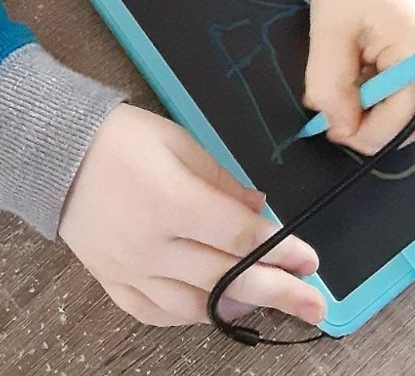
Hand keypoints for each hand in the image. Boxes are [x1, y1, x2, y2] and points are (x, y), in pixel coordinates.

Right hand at [60, 104, 325, 326]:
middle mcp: (152, 246)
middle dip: (278, 294)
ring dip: (237, 307)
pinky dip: (189, 316)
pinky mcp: (111, 281)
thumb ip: (225, 184)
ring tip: (269, 302)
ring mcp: (129, 269)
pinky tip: (215, 310)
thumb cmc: (125, 141)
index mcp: (174, 203)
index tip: (310, 261)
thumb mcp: (184, 145)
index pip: (241, 238)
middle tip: (314, 306)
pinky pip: (153, 314)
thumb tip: (261, 211)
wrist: (57, 154)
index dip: (282, 251)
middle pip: (226, 278)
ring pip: (192, 306)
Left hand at [304, 0, 414, 153]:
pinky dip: (388, 95)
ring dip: (379, 110)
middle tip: (338, 114)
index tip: (333, 130)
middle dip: (375, 126)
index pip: (405, 115)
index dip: (368, 133)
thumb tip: (338, 128)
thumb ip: (331, 85)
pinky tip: (364, 74)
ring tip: (349, 84)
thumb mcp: (329, 33)